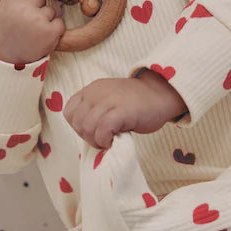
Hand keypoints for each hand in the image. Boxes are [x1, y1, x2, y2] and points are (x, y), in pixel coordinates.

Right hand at [0, 0, 64, 63]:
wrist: (0, 63)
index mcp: (9, 1)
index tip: (19, 8)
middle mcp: (24, 9)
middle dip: (35, 7)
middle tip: (25, 22)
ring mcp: (39, 21)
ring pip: (50, 10)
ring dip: (44, 19)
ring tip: (32, 31)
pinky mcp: (50, 33)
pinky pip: (60, 23)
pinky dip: (54, 29)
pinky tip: (41, 36)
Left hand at [64, 70, 185, 148]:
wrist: (161, 95)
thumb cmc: (136, 104)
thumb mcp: (109, 101)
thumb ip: (96, 112)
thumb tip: (86, 135)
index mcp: (92, 89)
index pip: (69, 112)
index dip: (78, 127)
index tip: (93, 132)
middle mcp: (97, 92)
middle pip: (77, 122)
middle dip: (87, 136)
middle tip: (104, 139)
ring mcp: (108, 100)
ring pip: (87, 127)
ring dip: (96, 140)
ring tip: (110, 141)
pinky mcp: (121, 111)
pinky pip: (102, 130)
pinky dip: (105, 140)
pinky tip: (114, 141)